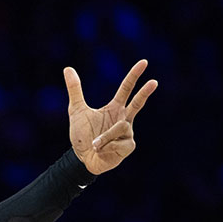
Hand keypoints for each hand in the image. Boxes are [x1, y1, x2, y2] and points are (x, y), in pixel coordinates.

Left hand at [64, 59, 156, 174]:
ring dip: (104, 136)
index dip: (134, 76)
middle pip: (137, 103)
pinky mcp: (128, 146)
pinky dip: (106, 146)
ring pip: (121, 127)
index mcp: (114, 108)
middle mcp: (124, 118)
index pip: (126, 89)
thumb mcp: (76, 111)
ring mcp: (128, 132)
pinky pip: (119, 142)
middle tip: (154, 81)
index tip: (143, 62)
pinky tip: (102, 151)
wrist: (82, 158)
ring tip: (95, 144)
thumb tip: (68, 69)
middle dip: (145, 93)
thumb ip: (75, 90)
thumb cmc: (83, 135)